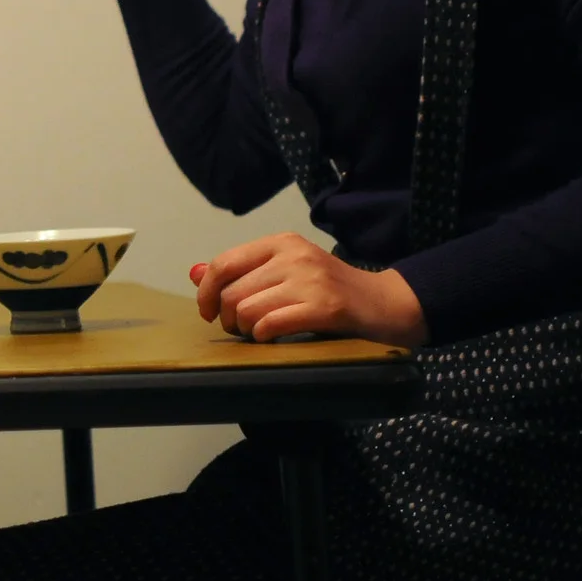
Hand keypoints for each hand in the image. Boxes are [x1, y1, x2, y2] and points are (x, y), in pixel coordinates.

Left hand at [191, 234, 427, 347]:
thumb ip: (242, 272)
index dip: (206, 291)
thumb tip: (194, 273)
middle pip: (231, 292)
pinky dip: (264, 337)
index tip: (208, 311)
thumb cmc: (330, 291)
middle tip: (240, 328)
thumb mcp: (286, 272)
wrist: (386, 303)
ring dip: (246, 330)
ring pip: (247, 310)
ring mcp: (310, 280)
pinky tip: (274, 338)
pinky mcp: (325, 307)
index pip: (223, 263)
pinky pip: (270, 325)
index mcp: (282, 242)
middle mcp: (294, 255)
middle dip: (228, 318)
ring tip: (260, 332)